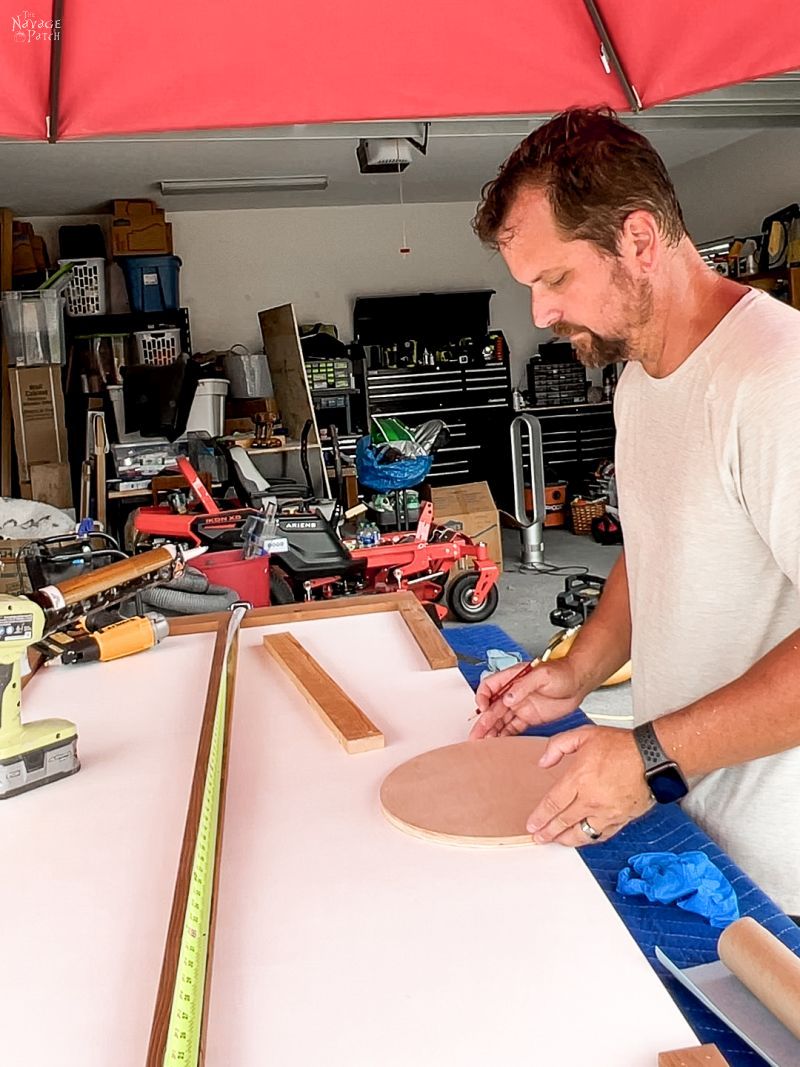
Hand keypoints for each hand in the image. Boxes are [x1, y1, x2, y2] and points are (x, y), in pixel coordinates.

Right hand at [469, 658, 584, 739]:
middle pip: (492, 707)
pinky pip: (512, 727)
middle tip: (476, 735)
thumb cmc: (563, 672)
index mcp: (513, 678)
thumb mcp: (543, 675)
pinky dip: (503, 735)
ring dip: (490, 730)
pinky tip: (497, 742)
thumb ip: (524, 685)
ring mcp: (520, 706)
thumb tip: (508, 697)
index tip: (483, 708)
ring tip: (481, 742)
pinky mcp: (529, 717)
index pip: (489, 686)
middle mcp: (513, 692)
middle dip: (483, 721)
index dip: (483, 697)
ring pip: (500, 720)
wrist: (579, 682)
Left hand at [526, 725, 652, 845]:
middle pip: (563, 822)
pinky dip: (589, 839)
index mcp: (579, 779)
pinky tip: (583, 838)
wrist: (653, 757)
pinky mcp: (621, 818)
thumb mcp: (584, 734)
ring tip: (556, 840)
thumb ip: (558, 745)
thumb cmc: (622, 745)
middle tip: (538, 837)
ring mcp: (607, 812)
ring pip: (582, 834)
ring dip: (566, 840)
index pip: (553, 804)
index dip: (540, 817)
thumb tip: (543, 761)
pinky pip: (602, 834)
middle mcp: (591, 799)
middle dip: (548, 832)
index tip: (532, 824)